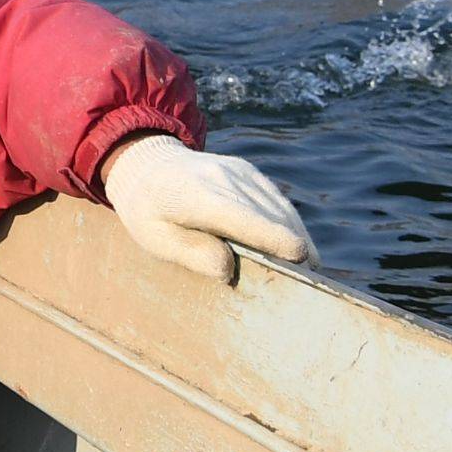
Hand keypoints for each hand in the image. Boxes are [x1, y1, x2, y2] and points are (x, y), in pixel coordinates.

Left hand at [99, 135, 313, 281]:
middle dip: (291, 251)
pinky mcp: (250, 172)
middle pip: (272, 218)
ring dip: (295, 239)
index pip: (245, 219)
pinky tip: (292, 250)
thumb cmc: (149, 211)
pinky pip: (278, 202)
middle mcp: (225, 178)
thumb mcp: (155, 238)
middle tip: (299, 285)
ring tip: (304, 272)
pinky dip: (288, 226)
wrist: (147, 166)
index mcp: (197, 196)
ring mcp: (241, 171)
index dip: (276, 241)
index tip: (301, 264)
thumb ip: (191, 253)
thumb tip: (227, 270)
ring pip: (282, 210)